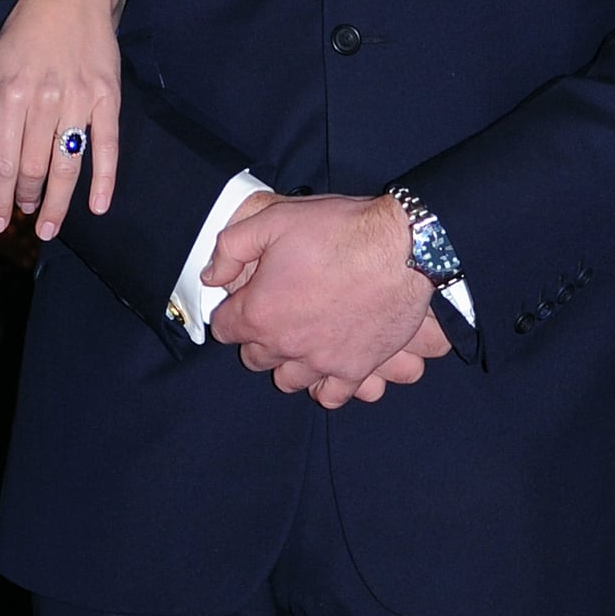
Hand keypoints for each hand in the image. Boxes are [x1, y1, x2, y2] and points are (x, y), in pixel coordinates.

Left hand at [0, 0, 122, 238]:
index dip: (0, 197)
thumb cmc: (26, 29)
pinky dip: (104, 180)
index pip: (2, 161)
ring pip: (67, 165)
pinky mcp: (108, 97)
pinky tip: (98, 206)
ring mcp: (79, 100)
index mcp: (10, 93)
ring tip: (50, 227)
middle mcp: (43, 100)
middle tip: (28, 220)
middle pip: (34, 168)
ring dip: (58, 202)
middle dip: (28, 201)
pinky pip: (107, 146)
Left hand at [205, 192, 451, 404]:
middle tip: (278, 313)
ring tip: (303, 339)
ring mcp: (322, 361)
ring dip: (289, 362)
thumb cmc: (339, 230)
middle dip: (259, 337)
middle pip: (255, 358)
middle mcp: (286, 344)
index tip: (247, 299)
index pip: (224, 329)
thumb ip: (231, 248)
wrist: (404, 246)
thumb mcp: (274, 220)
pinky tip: (327, 366)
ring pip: (289, 380)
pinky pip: (331, 396)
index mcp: (260, 311)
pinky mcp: (356, 368)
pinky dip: (325, 386)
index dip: (232, 311)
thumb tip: (211, 276)